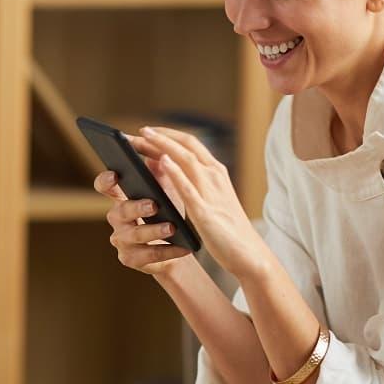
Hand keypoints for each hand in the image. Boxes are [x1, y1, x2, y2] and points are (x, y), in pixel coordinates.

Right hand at [93, 169, 195, 276]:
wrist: (177, 247)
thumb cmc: (169, 213)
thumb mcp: (168, 191)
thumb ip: (162, 174)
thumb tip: (161, 153)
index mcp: (122, 197)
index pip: (104, 186)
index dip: (105, 180)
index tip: (115, 174)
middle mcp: (117, 218)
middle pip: (120, 211)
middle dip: (137, 207)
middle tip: (154, 204)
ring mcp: (122, 240)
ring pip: (135, 235)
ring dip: (154, 230)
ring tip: (172, 227)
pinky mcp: (130, 258)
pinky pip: (148, 255)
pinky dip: (168, 251)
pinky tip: (183, 247)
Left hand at [129, 126, 261, 278]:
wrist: (247, 253)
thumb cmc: (225, 228)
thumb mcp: (206, 199)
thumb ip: (188, 182)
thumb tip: (161, 164)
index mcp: (216, 172)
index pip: (190, 143)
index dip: (167, 134)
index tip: (147, 131)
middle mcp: (215, 175)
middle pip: (185, 145)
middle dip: (159, 136)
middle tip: (135, 132)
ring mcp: (212, 191)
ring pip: (186, 159)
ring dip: (161, 146)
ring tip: (141, 138)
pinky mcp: (205, 211)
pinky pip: (188, 187)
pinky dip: (175, 172)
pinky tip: (162, 162)